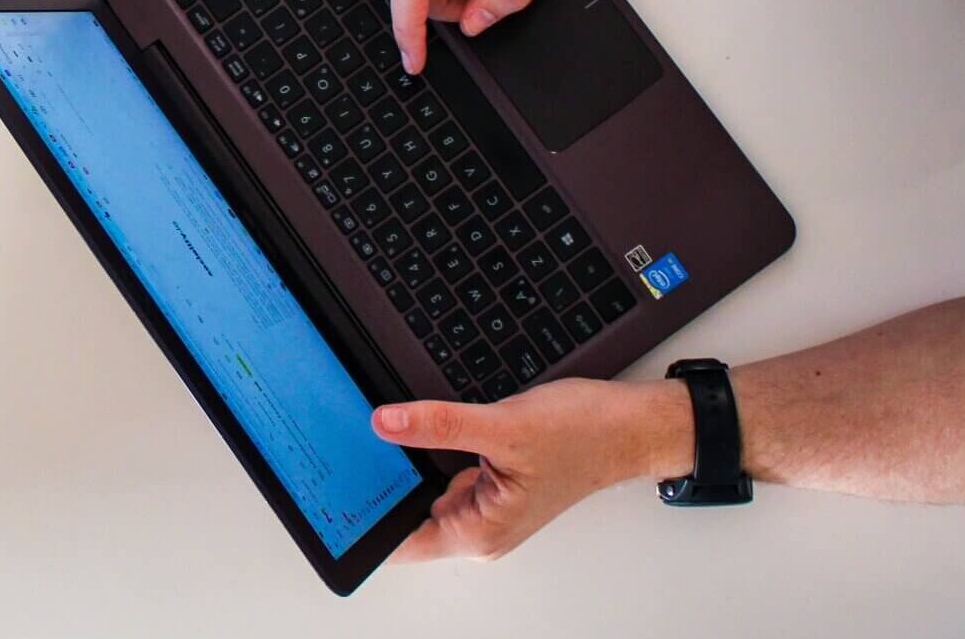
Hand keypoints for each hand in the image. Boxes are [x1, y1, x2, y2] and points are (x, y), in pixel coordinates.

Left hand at [372, 379, 686, 561]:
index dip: (363, 519)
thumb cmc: (586, 436)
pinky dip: (430, 451)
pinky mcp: (494, 481)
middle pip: (408, 514)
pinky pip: (446, 471)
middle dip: (381, 483)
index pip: (401, 542)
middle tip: (351, 445)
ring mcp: (488, 505)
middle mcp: (481, 527)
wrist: (631, 425)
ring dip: (407, 464)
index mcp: (480, 532)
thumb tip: (386, 423)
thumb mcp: (504, 425)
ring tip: (384, 431)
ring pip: (426, 488)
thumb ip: (440, 424)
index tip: (332, 492)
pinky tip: (419, 427)